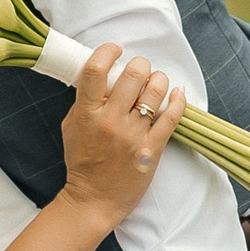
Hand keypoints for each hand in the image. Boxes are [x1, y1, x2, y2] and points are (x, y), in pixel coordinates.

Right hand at [57, 44, 186, 228]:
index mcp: (87, 114)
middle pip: (132, 74)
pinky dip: (178, 100)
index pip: (95, 70)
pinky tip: (177, 93)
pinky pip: (172, 116)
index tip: (115, 49)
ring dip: (159, 79)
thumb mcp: (71, 127)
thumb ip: (83, 101)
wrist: (93, 200)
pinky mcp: (152, 148)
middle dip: (140, 64)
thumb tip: (101, 76)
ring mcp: (132, 135)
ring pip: (155, 91)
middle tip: (141, 68)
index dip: (107, 51)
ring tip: (157, 81)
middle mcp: (110, 121)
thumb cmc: (82, 163)